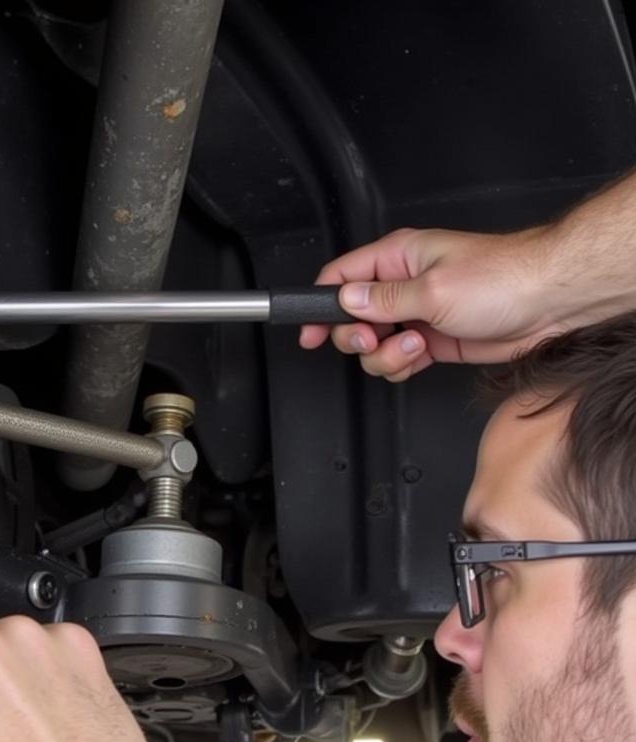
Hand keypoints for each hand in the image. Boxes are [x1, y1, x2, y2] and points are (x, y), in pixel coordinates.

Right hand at [299, 226, 563, 381]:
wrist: (549, 303)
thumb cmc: (503, 279)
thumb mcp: (432, 290)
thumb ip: (383, 300)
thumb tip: (345, 302)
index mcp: (396, 258)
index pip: (339, 279)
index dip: (319, 307)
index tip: (310, 333)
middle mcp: (402, 284)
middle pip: (351, 319)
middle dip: (357, 339)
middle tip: (374, 342)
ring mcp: (416, 313)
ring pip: (374, 346)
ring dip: (386, 356)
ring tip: (415, 346)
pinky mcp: (431, 339)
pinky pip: (397, 359)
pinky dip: (402, 365)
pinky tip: (422, 356)